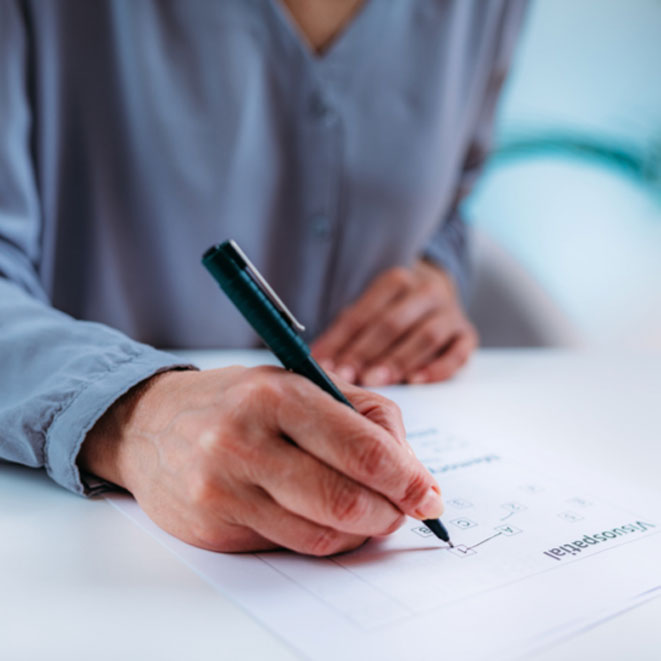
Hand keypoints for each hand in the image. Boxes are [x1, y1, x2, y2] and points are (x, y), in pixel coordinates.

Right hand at [78, 366, 443, 555]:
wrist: (150, 423)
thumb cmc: (236, 401)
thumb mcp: (296, 382)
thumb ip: (361, 416)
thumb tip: (412, 471)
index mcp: (276, 394)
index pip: (362, 448)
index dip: (407, 478)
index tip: (430, 494)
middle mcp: (245, 442)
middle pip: (346, 500)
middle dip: (391, 513)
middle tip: (405, 510)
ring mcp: (225, 489)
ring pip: (322, 533)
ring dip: (361, 531)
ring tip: (370, 514)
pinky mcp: (213, 527)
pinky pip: (290, 546)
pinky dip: (324, 538)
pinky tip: (328, 520)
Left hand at [311, 260, 477, 385]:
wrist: (438, 293)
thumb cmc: (393, 309)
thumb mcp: (369, 310)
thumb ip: (346, 333)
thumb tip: (317, 361)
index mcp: (395, 281)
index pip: (364, 313)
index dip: (343, 340)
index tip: (326, 365)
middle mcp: (426, 291)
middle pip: (393, 323)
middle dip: (368, 352)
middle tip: (349, 377)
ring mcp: (450, 312)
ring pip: (425, 336)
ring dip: (399, 360)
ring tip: (377, 381)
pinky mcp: (467, 334)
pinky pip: (458, 352)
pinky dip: (438, 368)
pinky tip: (417, 381)